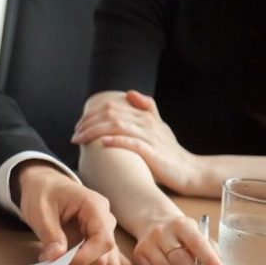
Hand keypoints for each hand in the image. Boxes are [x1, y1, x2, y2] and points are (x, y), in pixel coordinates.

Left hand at [15, 161, 130, 264]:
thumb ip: (49, 234)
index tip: (58, 264)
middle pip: (106, 257)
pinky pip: (107, 263)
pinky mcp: (99, 243)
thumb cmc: (43, 192)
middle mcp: (106, 220)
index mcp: (95, 207)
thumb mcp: (40, 210)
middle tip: (50, 262)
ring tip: (58, 263)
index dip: (84, 258)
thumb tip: (55, 258)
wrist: (45, 184)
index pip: (103, 241)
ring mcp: (106, 233)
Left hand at [72, 90, 207, 195]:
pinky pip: (132, 143)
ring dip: (94, 131)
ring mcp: (151, 137)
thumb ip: (147, 108)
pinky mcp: (154, 153)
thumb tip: (130, 92)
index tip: (78, 126)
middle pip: (111, 114)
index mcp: (146, 115)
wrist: (190, 172)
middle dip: (88, 123)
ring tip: (80, 139)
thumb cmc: (170, 152)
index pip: (112, 107)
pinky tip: (102, 142)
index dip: (92, 115)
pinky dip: (116, 140)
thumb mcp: (159, 126)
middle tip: (74, 134)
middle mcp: (147, 122)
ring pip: (118, 126)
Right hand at [131, 214, 227, 264]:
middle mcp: (162, 232)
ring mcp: (148, 244)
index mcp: (181, 224)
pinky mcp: (139, 255)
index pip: (197, 243)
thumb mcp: (200, 235)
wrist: (154, 222)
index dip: (211, 262)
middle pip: (179, 260)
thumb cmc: (183, 233)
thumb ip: (211, 253)